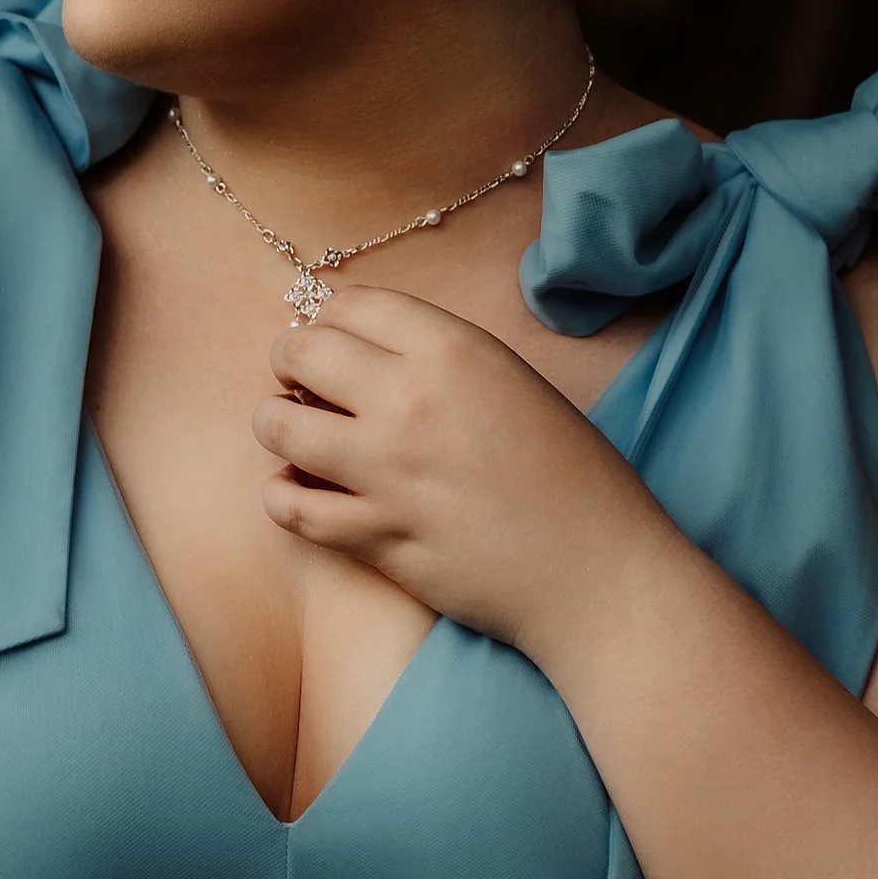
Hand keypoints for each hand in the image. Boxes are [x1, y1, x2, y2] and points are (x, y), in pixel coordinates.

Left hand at [250, 283, 685, 656]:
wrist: (600, 574)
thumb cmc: (570, 477)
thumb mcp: (513, 383)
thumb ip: (437, 358)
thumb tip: (359, 346)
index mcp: (455, 352)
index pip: (350, 304)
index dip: (332, 319)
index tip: (336, 340)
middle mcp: (411, 401)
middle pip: (300, 352)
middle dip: (291, 362)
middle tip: (304, 383)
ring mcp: (388, 472)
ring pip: (277, 426)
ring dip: (278, 425)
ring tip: (297, 435)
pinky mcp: (377, 537)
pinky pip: (291, 507)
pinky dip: (284, 497)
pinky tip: (298, 491)